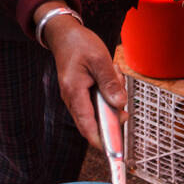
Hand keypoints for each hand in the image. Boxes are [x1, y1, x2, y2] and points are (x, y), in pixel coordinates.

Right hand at [40, 9, 127, 149]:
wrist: (63, 34)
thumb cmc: (79, 44)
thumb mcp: (100, 59)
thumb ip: (110, 83)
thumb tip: (120, 104)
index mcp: (74, 92)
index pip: (88, 127)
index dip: (102, 141)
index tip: (117, 150)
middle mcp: (71, 99)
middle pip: (94, 123)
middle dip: (112, 115)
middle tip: (120, 91)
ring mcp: (74, 98)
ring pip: (96, 113)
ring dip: (110, 101)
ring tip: (114, 75)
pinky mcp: (79, 94)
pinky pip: (95, 103)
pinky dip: (106, 94)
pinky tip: (110, 76)